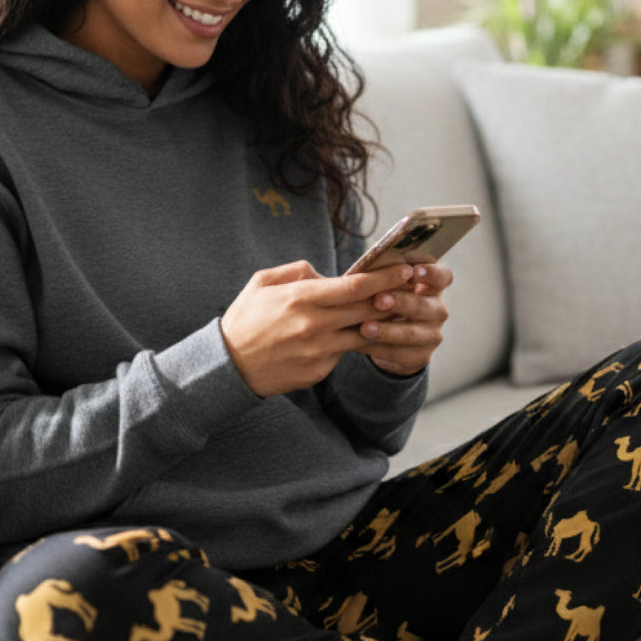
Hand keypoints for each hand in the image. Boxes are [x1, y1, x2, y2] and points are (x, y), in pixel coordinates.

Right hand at [221, 261, 416, 396]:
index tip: (405, 269)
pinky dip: (354, 343)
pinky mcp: (318, 371)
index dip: (384, 277)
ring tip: (396, 312)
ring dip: (382, 323)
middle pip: (367, 310)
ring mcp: (317, 352)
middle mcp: (312, 325)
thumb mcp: (262, 283)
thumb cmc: (245, 320)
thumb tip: (325, 274)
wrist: (228, 367)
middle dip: (393, 296)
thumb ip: (297, 272)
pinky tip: (364, 335)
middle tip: (413, 287)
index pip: (354, 286)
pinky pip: (344, 353)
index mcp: (300, 298)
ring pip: (363, 335)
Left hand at [359, 262, 452, 376]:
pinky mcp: (421, 356)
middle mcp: (438, 310)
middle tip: (378, 300)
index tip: (413, 271)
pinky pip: (400, 354)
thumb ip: (383, 270)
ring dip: (387, 331)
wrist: (386, 336)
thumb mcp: (384, 282)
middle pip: (424, 306)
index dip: (431, 273)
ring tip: (365, 328)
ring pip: (412, 333)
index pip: (443, 276)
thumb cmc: (384, 297)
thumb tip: (373, 260)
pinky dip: (379, 348)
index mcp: (433, 286)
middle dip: (401, 303)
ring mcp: (432, 335)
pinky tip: (361, 343)